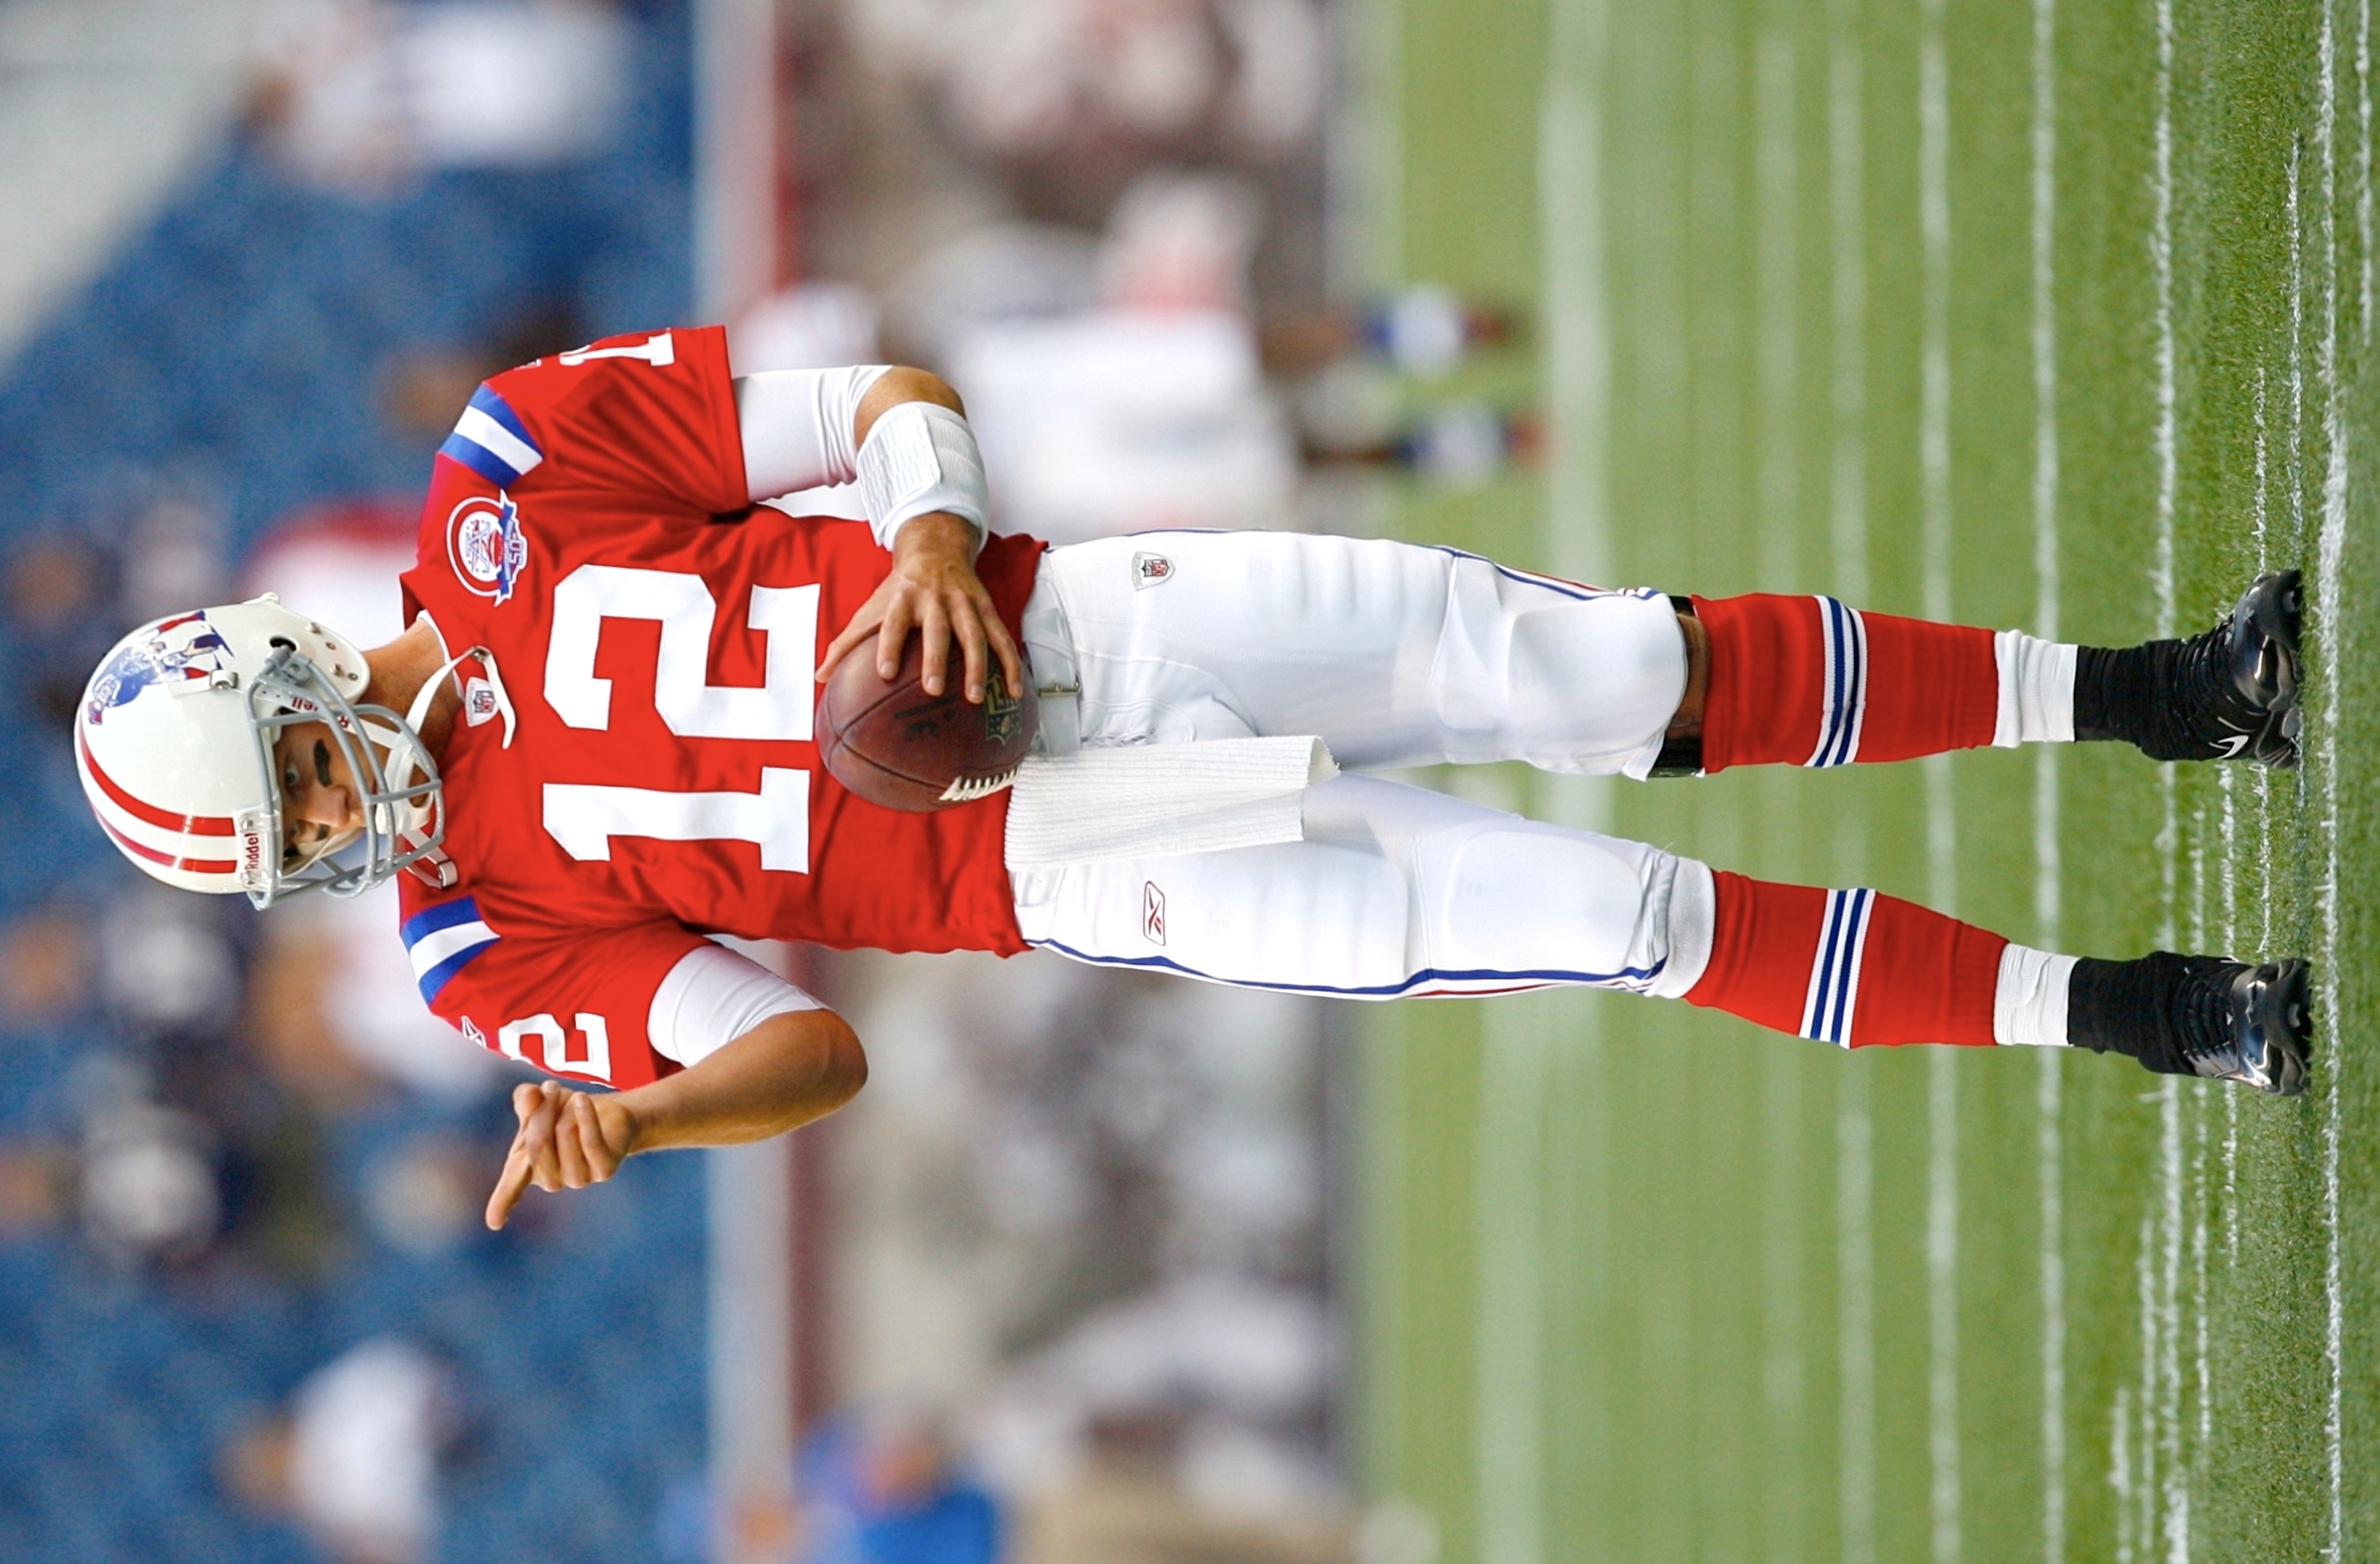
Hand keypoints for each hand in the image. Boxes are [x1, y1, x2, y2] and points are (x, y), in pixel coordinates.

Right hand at [484, 1079, 638, 1230]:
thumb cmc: (564, 1112)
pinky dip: (586, 1117)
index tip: (494, 1223)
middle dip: (543, 1110)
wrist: (608, 1114)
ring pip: (565, 1138)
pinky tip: (582, 1099)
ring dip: (567, 1110)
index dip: (501, 1204)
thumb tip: (530, 1095)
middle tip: (550, 1087)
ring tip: (574, 1096)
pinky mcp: (604, 1170)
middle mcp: (552, 1180)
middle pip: (538, 1145)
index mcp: (527, 1169)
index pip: (511, 1189)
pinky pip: (592, 1143)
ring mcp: (579, 1178)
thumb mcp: (538, 1101)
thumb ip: (526, 1098)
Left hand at [817, 513, 1023, 703]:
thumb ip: (846, 643)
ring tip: (974, 698)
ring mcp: (965, 603)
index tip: (884, 673)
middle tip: (932, 690)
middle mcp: (935, 599)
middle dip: (936, 658)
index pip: (894, 623)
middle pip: (938, 630)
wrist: (936, 548)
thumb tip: (820, 678)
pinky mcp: (986, 609)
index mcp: (903, 599)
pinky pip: (1002, 639)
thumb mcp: (871, 608)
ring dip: (977, 666)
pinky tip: (1014, 693)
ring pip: (975, 635)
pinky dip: (1011, 665)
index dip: (889, 646)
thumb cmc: (898, 589)